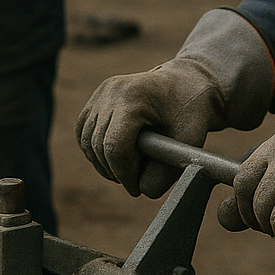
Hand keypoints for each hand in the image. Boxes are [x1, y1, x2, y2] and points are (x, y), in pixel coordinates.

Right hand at [76, 8, 272, 198]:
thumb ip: (163, 173)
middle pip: (98, 146)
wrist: (188, 84)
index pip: (115, 148)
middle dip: (115, 171)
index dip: (124, 175)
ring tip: (127, 169)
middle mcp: (112, 91)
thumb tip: (139, 190)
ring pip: (87, 141)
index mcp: (134, 97)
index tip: (137, 189)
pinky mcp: (97, 96)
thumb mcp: (187, 143)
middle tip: (135, 181)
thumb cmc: (191, 112)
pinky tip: (114, 157)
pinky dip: (94, 149)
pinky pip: (83, 131)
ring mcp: (102, 91)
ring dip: (103, 163)